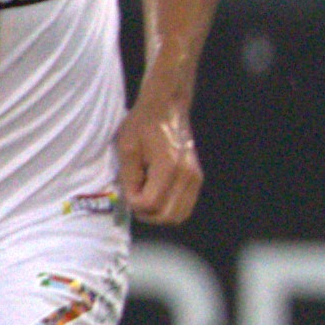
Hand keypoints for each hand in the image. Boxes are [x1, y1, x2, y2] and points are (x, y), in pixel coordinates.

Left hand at [115, 100, 203, 225]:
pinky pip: (185, 208)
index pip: (149, 204)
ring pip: (178, 216)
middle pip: (166, 216)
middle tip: (135, 198)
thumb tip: (133, 200)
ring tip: (146, 198)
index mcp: (168, 167)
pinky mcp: (197, 178)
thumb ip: (129, 177)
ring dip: (159, 214)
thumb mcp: (127, 148)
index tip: (128, 187)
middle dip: (146, 213)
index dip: (133, 202)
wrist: (167, 108)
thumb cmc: (142, 124)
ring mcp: (195, 178)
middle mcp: (186, 175)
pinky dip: (170, 209)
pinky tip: (158, 194)